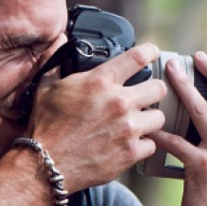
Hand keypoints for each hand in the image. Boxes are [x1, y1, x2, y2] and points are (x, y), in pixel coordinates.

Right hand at [29, 43, 167, 192]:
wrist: (46, 164)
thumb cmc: (46, 127)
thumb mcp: (46, 88)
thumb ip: (57, 61)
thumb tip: (59, 41)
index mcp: (101, 82)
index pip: (139, 57)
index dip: (150, 52)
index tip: (153, 54)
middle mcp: (119, 102)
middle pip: (159, 88)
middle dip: (153, 91)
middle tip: (145, 97)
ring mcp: (128, 128)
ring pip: (159, 117)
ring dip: (150, 120)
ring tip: (138, 123)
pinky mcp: (131, 152)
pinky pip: (152, 145)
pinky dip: (143, 145)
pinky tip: (131, 144)